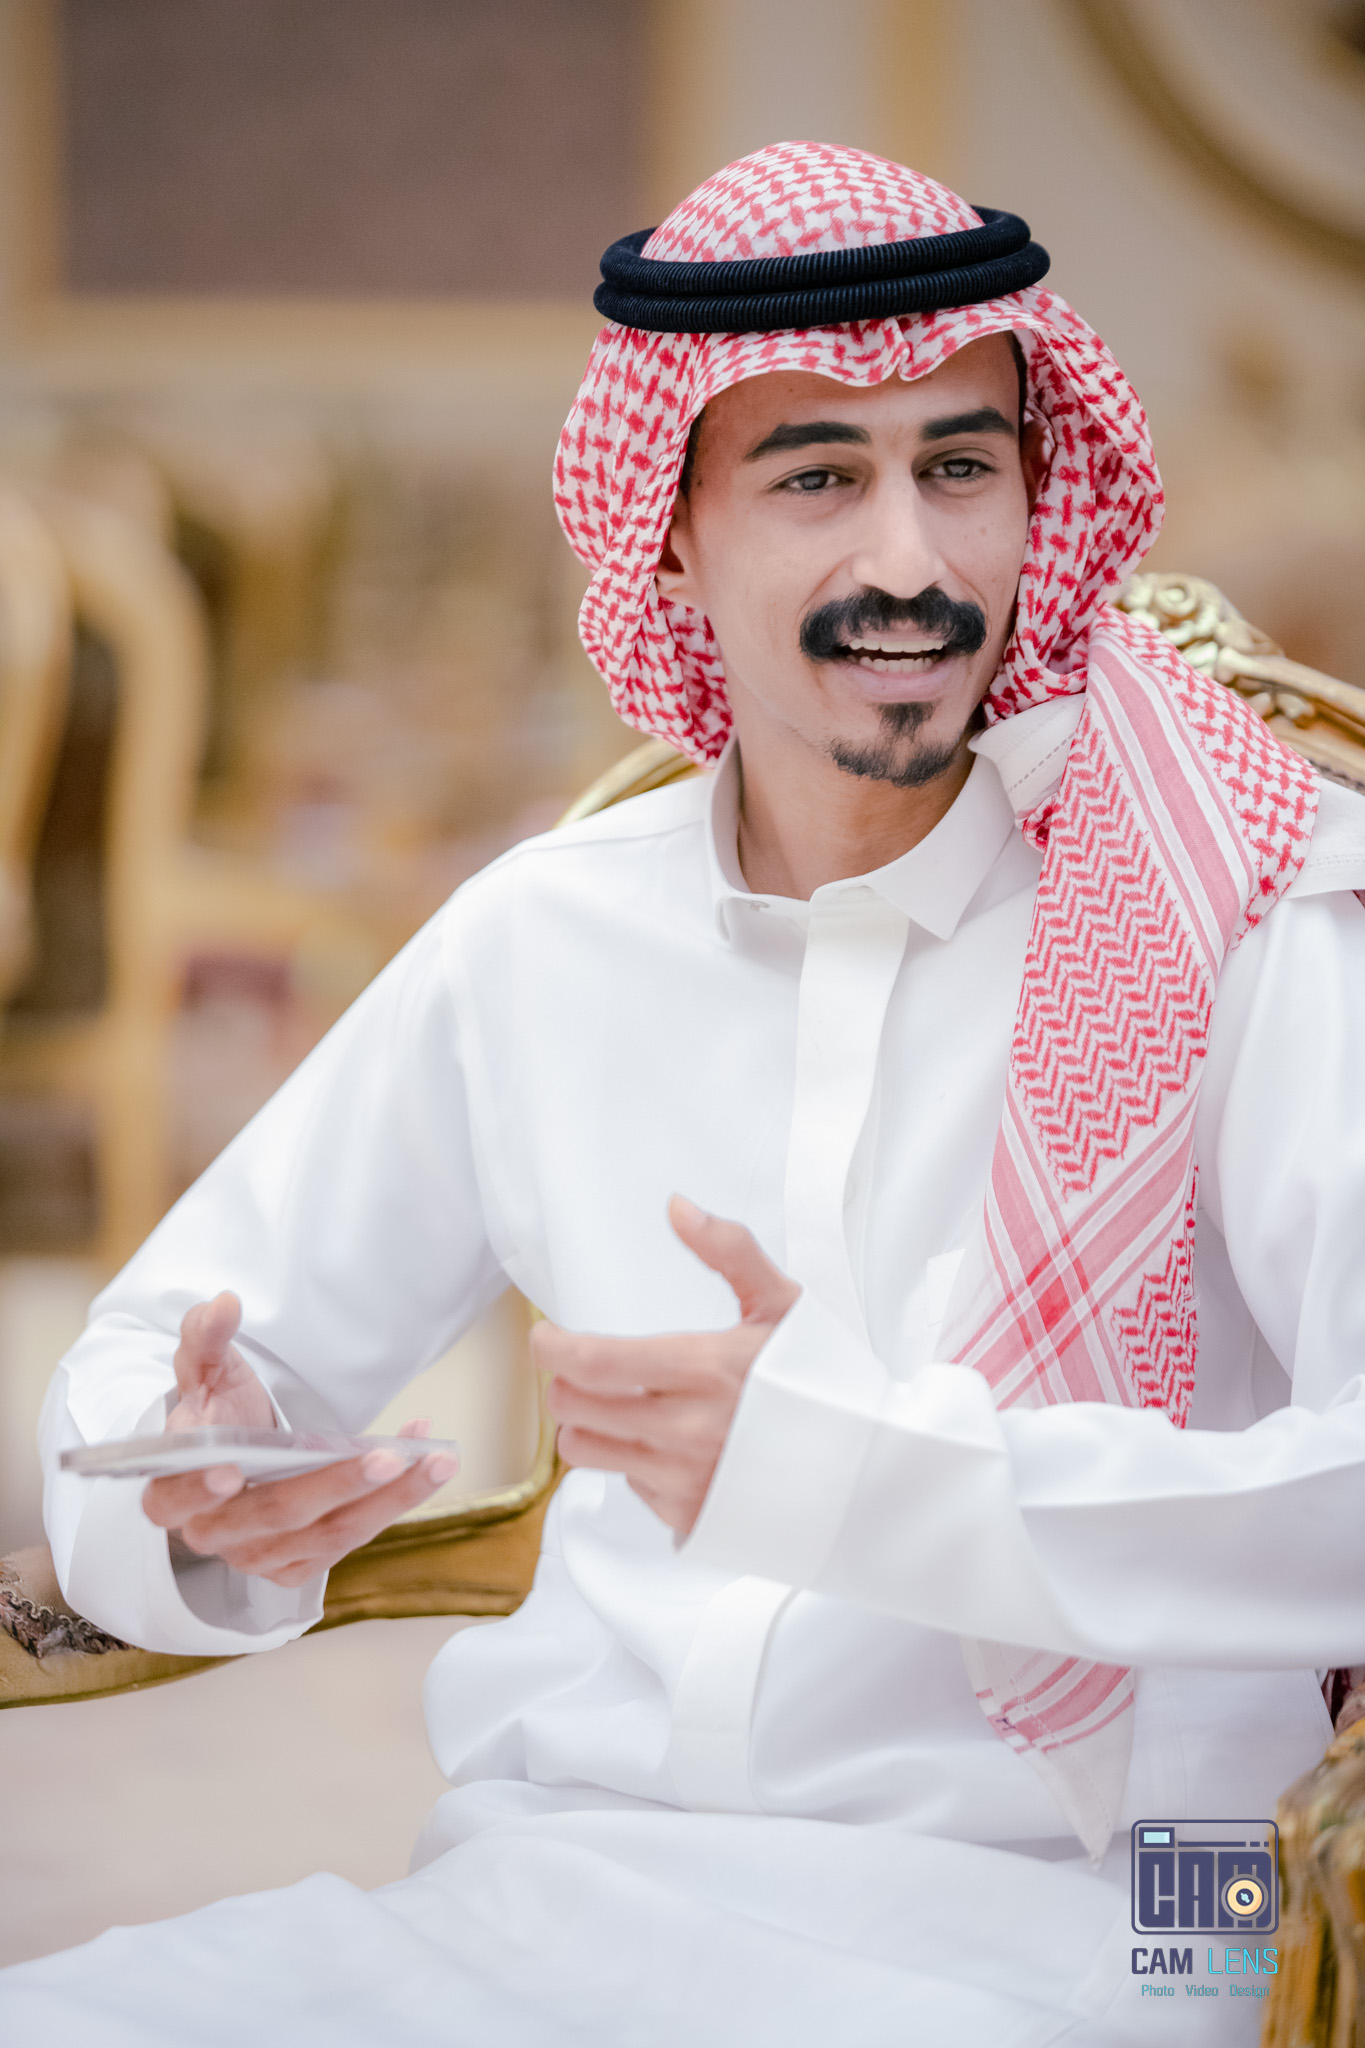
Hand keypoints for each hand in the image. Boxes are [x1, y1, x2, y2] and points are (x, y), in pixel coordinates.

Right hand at [141, 1291, 457, 1588]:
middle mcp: (213, 1533)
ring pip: (328, 1533)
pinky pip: (351, 1536)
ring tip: (432, 1458)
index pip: (176, 1496)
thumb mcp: (206, 1373)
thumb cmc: (220, 1416)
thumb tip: (222, 1304)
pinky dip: (393, 1502)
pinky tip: (424, 1463)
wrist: (241, 1458)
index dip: (199, 1487)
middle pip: (276, 1514)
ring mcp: (259, 1556)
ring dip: (388, 1498)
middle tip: (386, 1457)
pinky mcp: (298, 1565)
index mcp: (172, 1491)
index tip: (230, 1470)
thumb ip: (206, 1338)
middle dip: (335, 1484)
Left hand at [536, 1196, 798, 1537]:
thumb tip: (678, 1208)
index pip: (592, 1363)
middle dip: (567, 1381)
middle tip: (587, 1367)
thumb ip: (729, 1250)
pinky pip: (627, 1486)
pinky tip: (672, 1445)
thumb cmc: (824, 1380)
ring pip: (584, 1451)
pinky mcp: (686, 1517)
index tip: (546, 1338)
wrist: (868, 1467)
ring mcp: (685, 1480)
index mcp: (705, 1369)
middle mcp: (687, 1431)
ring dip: (589, 1424)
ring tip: (620, 1406)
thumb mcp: (783, 1303)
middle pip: (573, 1407)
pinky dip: (635, 1462)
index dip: (552, 1348)